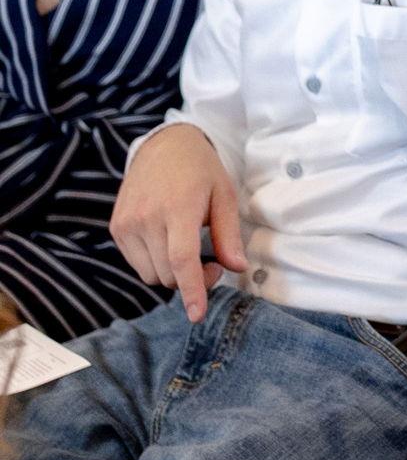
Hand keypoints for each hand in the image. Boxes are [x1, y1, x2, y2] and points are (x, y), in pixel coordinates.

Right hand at [110, 123, 246, 320]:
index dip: (191, 290)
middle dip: (192, 279)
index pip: (181, 259)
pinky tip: (168, 241)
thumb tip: (237, 268)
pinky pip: (136, 263)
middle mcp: (146, 217)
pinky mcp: (116, 227)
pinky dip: (155, 263)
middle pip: (168, 273)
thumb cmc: (201, 170)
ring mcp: (127, 223)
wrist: (163, 146)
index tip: (197, 314)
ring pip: (150, 274)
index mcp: (178, 208)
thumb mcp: (224, 195)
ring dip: (172, 273)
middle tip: (214, 262)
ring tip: (189, 248)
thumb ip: (229, 235)